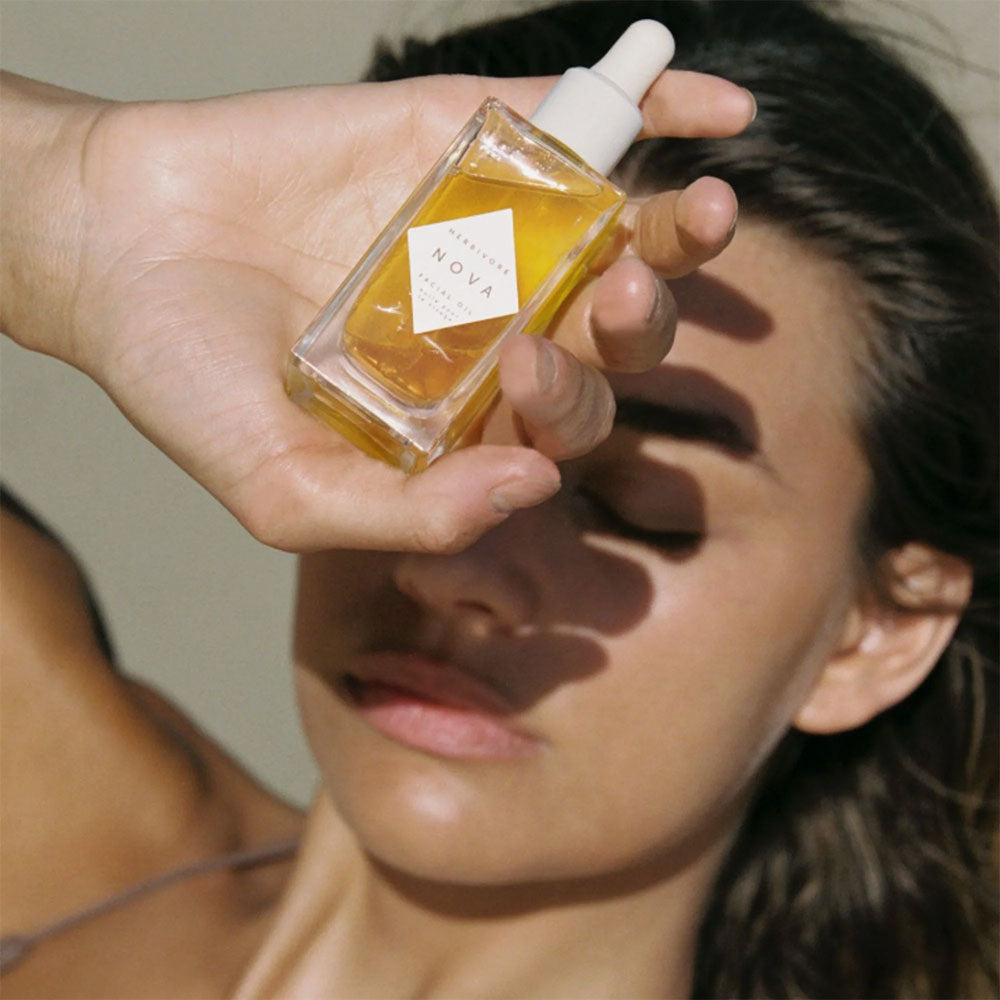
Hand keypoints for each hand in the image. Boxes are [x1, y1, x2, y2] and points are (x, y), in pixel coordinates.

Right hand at [2, 72, 751, 551]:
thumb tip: (533, 491)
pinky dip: (658, 107)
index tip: (517, 378)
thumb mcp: (287, 490)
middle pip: (606, 337)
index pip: (561, 426)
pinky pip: (584, 125)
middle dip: (633, 325)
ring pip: (617, 238)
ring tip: (705, 216)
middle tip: (611, 299)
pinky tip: (717, 110)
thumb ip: (407, 513)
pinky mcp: (470, 142)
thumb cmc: (192, 385)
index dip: (566, 409)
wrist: (116, 247)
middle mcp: (493, 327)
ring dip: (675, 236)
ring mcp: (490, 234)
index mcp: (464, 417)